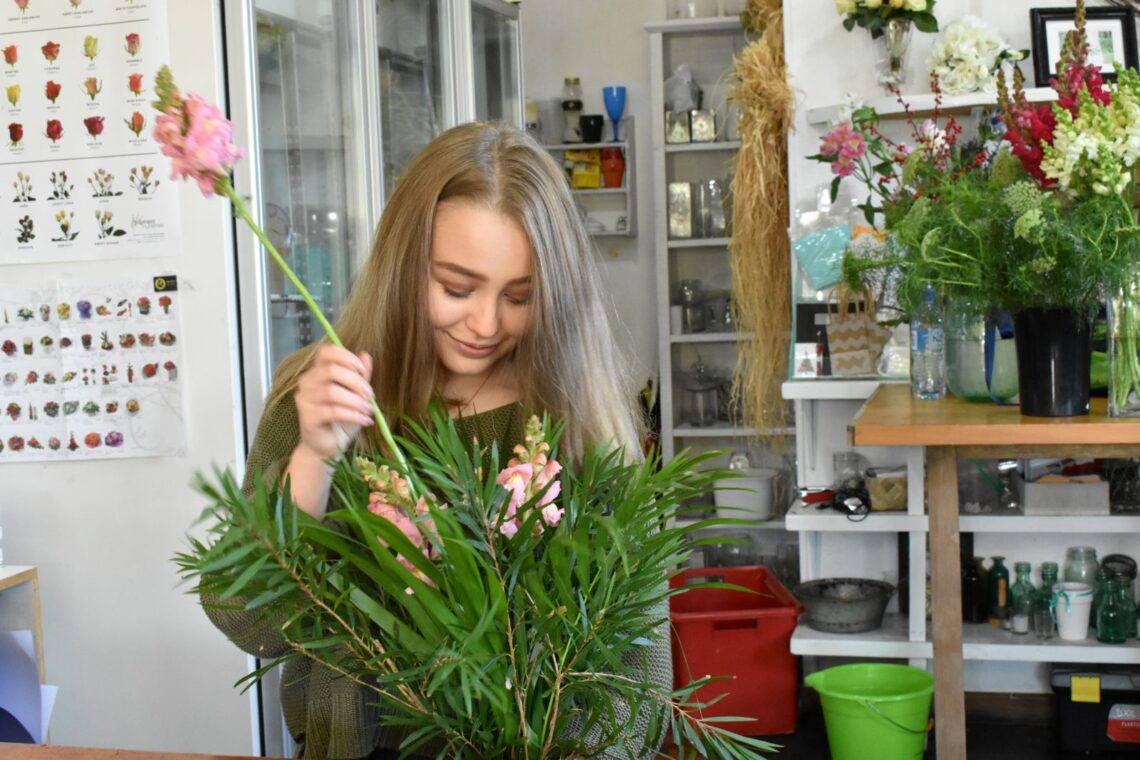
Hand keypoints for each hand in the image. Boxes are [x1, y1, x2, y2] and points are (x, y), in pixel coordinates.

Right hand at [293, 345, 373, 459]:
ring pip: (332, 392)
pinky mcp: (307, 418)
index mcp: (317, 372)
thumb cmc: (341, 419)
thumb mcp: (355, 396)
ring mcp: (304, 400)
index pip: (326, 353)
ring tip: (369, 410)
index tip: (362, 370)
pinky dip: (353, 415)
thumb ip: (360, 376)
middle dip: (356, 382)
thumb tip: (366, 356)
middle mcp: (306, 383)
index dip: (346, 357)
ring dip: (356, 401)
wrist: (329, 447)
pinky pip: (332, 411)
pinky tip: (365, 421)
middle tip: (370, 396)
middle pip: (331, 371)